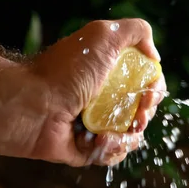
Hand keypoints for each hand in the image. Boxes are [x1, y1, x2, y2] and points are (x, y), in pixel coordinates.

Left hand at [29, 19, 165, 166]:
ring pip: (131, 138)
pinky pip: (113, 155)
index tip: (149, 95)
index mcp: (110, 74)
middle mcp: (105, 99)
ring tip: (110, 133)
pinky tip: (99, 141)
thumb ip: (136, 32)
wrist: (34, 106)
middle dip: (144, 116)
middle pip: (143, 113)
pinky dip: (111, 150)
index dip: (154, 91)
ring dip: (128, 137)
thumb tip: (154, 56)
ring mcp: (97, 125)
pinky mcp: (89, 149)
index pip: (146, 85)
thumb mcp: (103, 36)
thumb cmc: (66, 71)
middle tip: (136, 118)